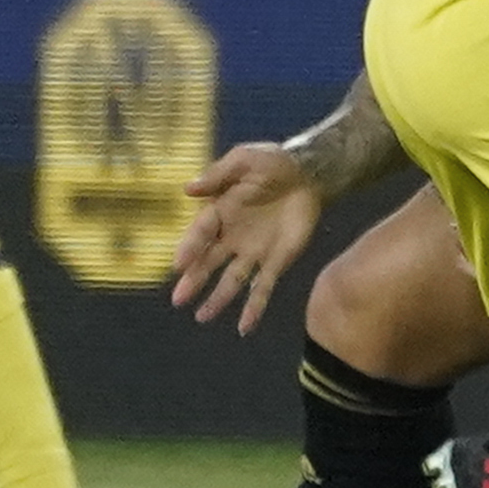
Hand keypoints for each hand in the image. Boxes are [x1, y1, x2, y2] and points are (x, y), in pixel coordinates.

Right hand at [167, 141, 326, 333]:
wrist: (309, 173)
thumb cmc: (273, 162)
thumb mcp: (244, 159)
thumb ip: (218, 175)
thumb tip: (188, 189)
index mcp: (221, 211)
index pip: (201, 233)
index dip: (190, 248)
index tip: (179, 265)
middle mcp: (232, 236)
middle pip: (209, 262)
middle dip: (195, 280)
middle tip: (178, 299)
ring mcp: (253, 252)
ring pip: (232, 280)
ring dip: (218, 299)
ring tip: (202, 317)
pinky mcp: (276, 261)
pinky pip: (263, 288)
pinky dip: (254, 307)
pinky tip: (245, 328)